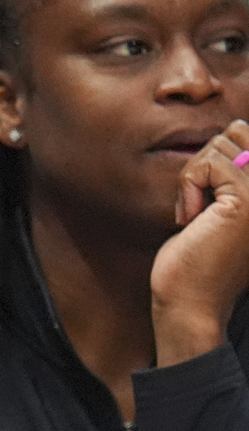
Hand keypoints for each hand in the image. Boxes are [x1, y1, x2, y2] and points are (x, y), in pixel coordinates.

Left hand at [157, 120, 248, 363]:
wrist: (191, 301)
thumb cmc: (199, 257)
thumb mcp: (224, 205)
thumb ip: (236, 172)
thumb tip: (236, 129)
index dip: (219, 158)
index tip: (210, 199)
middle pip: (237, 132)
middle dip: (206, 163)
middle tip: (200, 205)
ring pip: (220, 143)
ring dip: (194, 178)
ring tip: (198, 215)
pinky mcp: (247, 198)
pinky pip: (207, 162)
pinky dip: (188, 187)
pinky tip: (190, 219)